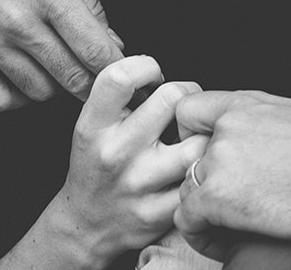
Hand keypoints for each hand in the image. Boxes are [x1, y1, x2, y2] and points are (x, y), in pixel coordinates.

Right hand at [0, 0, 123, 110]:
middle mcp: (17, 21)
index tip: (125, 75)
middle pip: (72, 79)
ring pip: (38, 93)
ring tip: (56, 67)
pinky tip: (23, 79)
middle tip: (95, 76)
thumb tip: (112, 46)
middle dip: (92, 83)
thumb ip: (90, 5)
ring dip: (55, 86)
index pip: (96, 53)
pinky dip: (17, 98)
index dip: (118, 70)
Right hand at [50, 56, 208, 264]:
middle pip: (172, 98)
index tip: (153, 75)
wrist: (86, 225)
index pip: (121, 76)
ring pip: (197, 143)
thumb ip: (121, 94)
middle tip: (185, 105)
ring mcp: (139, 185)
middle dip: (188, 93)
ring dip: (204, 135)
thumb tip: (158, 68)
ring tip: (196, 136)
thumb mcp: (92, 124)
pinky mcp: (159, 214)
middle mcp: (114, 153)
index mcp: (93, 126)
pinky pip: (200, 182)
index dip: (147, 65)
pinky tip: (195, 169)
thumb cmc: (97, 164)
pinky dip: (204, 171)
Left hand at [173, 90, 290, 259]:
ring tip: (225, 225)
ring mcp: (218, 161)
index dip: (191, 134)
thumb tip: (254, 127)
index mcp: (243, 105)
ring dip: (203, 208)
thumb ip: (260, 115)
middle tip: (224, 196)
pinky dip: (200, 234)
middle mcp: (225, 129)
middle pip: (187, 155)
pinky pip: (187, 218)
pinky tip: (219, 242)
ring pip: (187, 187)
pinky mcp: (216, 196)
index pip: (189, 110)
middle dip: (202, 177)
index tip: (203, 152)